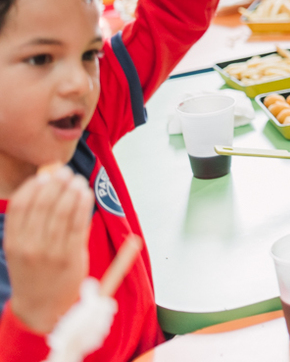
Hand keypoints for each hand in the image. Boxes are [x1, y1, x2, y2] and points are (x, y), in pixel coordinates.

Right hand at [4, 166, 93, 333]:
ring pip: (61, 212)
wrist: (41, 307)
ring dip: (71, 191)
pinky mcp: (69, 257)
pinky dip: (82, 205)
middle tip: (66, 172)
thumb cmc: (35, 270)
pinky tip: (85, 194)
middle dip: (56, 184)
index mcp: (13, 242)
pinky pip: (77, 224)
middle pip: (41, 205)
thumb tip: (50, 183)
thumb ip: (35, 220)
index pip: (19, 205)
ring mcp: (49, 253)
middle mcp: (28, 247)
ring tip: (78, 180)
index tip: (45, 174)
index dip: (33, 186)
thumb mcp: (23, 248)